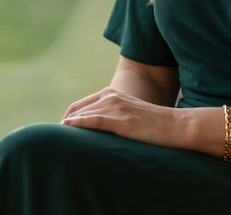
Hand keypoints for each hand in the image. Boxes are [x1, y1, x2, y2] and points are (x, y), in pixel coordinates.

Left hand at [61, 87, 186, 148]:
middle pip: (78, 109)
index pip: (81, 105)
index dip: (68, 117)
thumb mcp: (129, 113)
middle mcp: (111, 96)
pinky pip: (93, 121)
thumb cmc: (153, 124)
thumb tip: (97, 127)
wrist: (175, 125)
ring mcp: (115, 107)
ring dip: (69, 125)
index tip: (61, 130)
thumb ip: (113, 115)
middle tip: (55, 137)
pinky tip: (67, 128)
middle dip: (65, 121)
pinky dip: (78, 124)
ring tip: (57, 137)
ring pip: (84, 115)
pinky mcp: (121, 120)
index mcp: (111, 93)